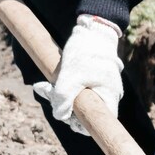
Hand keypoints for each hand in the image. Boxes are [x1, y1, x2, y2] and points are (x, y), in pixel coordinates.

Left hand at [34, 15, 123, 133]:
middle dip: (64, 108)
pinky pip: (76, 92)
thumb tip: (59, 116)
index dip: (80, 125)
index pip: (97, 124)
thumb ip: (63, 99)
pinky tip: (47, 83)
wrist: (92, 29)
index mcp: (109, 97)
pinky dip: (62, 89)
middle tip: (48, 92)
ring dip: (60, 98)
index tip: (66, 115)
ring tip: (45, 86)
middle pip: (85, 114)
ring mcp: (100, 88)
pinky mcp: (91, 80)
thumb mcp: (70, 76)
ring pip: (77, 102)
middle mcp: (107, 95)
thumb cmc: (85, 53)